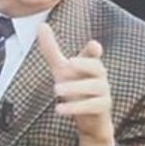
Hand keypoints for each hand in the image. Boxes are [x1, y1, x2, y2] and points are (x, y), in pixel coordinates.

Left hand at [36, 23, 115, 145]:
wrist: (89, 120)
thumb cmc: (76, 88)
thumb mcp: (61, 69)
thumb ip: (52, 49)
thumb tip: (41, 25)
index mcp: (90, 64)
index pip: (93, 54)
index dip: (93, 50)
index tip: (93, 46)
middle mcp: (99, 76)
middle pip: (97, 68)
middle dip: (84, 65)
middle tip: (67, 65)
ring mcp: (104, 92)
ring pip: (95, 87)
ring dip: (75, 88)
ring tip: (56, 90)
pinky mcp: (103, 108)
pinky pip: (93, 106)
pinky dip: (77, 107)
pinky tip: (59, 109)